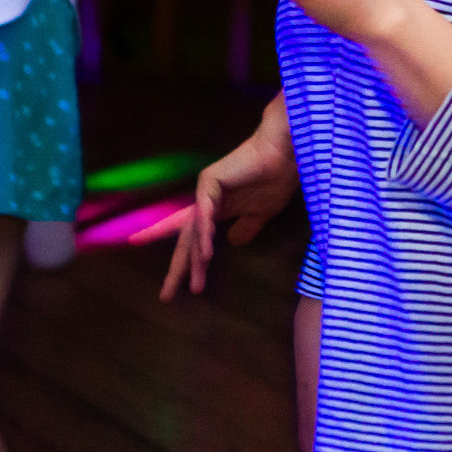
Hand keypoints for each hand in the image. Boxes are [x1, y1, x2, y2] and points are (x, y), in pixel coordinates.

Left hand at [133, 96, 300, 297]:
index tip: (174, 285)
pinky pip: (204, 215)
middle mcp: (206, 202)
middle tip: (167, 296)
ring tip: (194, 285)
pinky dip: (204, 236)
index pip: (193, 238)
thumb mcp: (261, 213)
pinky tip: (205, 255)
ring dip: (194, 260)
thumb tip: (234, 242)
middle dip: (178, 269)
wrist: (285, 155)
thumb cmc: (276, 178)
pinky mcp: (208, 181)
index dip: (183, 260)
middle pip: (186, 240)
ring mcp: (205, 191)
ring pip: (194, 232)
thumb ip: (247, 227)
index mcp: (217, 209)